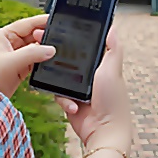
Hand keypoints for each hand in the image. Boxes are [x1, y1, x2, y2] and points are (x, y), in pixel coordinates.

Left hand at [0, 14, 55, 97]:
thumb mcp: (11, 62)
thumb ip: (32, 53)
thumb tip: (51, 49)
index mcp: (6, 35)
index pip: (28, 23)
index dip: (42, 21)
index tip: (55, 20)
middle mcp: (12, 43)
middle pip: (34, 35)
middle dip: (45, 37)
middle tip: (56, 40)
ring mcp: (18, 55)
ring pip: (36, 47)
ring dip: (44, 49)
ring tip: (54, 50)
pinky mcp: (22, 67)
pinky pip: (36, 59)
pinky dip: (43, 60)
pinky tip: (50, 61)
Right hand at [55, 28, 131, 153]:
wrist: (103, 131)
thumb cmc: (113, 100)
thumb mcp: (113, 70)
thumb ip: (113, 48)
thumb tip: (113, 27)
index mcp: (100, 64)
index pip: (84, 46)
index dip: (73, 37)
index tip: (58, 28)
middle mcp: (88, 74)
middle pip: (68, 59)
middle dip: (57, 55)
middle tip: (44, 45)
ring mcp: (78, 88)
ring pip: (60, 76)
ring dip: (59, 81)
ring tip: (59, 80)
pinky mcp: (69, 100)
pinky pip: (58, 93)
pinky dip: (63, 99)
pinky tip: (73, 105)